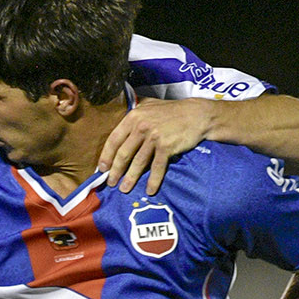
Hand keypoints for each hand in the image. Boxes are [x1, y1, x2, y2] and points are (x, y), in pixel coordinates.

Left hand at [99, 99, 213, 193]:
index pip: (114, 139)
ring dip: (130, 178)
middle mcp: (141, 126)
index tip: (102, 168)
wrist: (197, 114)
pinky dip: (153, 181)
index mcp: (133, 117)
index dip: (106, 156)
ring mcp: (154, 136)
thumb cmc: (172, 112)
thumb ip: (134, 118)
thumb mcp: (149, 107)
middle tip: (110, 183)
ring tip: (124, 189)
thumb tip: (120, 134)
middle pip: (123, 153)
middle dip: (115, 171)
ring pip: (137, 162)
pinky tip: (150, 190)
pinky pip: (156, 167)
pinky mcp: (166, 146)